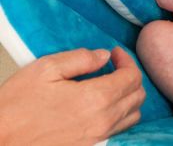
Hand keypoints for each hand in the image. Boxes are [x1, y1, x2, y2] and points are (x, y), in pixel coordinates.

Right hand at [0, 47, 145, 144]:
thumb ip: (81, 58)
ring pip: (132, 115)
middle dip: (130, 75)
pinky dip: (121, 114)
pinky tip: (105, 104)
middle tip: (115, 65)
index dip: (127, 60)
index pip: (131, 77)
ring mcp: (97, 137)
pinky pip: (119, 129)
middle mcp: (102, 121)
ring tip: (112, 83)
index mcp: (95, 98)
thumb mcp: (46, 69)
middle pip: (137, 96)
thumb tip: (103, 55)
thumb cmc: (17, 105)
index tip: (115, 54)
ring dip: (128, 96)